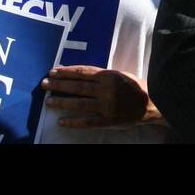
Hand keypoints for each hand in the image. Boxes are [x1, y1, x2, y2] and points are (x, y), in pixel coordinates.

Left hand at [41, 65, 161, 128]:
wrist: (151, 102)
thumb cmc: (133, 86)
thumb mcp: (118, 74)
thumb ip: (101, 75)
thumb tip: (78, 74)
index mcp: (108, 76)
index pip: (82, 73)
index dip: (66, 72)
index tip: (52, 71)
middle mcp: (105, 90)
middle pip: (77, 87)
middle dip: (59, 85)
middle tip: (44, 84)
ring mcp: (106, 106)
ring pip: (79, 103)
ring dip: (62, 102)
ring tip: (48, 101)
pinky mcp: (108, 120)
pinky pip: (88, 122)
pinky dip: (74, 122)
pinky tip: (61, 121)